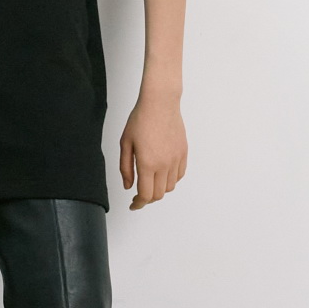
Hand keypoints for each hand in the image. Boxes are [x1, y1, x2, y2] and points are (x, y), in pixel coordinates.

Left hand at [118, 91, 186, 210]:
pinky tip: (163, 174)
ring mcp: (176, 159)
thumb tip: (129, 186)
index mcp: (147, 163)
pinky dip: (171, 180)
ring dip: (160, 189)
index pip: (145, 195)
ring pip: (170, 186)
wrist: (160, 103)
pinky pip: (179, 175)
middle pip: (158, 194)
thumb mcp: (125, 143)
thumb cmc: (141, 119)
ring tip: (150, 182)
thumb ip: (125, 167)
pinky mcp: (183, 153)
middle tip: (139, 195)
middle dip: (148, 199)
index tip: (134, 205)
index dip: (138, 204)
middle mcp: (164, 164)